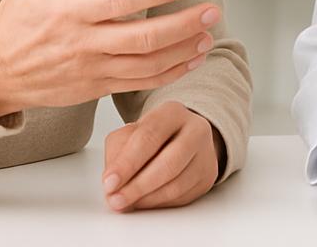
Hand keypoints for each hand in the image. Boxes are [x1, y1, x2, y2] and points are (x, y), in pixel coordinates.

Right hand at [0, 0, 220, 116]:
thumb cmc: (14, 21)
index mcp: (69, 11)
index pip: (119, 1)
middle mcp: (83, 43)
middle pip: (142, 38)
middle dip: (182, 24)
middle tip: (212, 10)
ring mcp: (91, 70)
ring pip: (146, 66)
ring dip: (181, 51)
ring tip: (208, 35)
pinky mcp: (96, 89)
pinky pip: (138, 84)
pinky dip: (168, 74)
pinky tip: (190, 60)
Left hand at [101, 102, 221, 211]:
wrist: (182, 138)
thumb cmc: (153, 136)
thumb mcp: (130, 132)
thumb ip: (117, 150)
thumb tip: (112, 180)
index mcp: (172, 112)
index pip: (149, 136)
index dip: (127, 162)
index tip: (109, 182)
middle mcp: (195, 130)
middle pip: (169, 163)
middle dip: (138, 186)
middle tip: (116, 199)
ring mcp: (205, 154)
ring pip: (177, 185)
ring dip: (146, 199)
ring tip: (125, 203)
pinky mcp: (207, 177)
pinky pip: (182, 197)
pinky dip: (158, 204)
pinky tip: (143, 202)